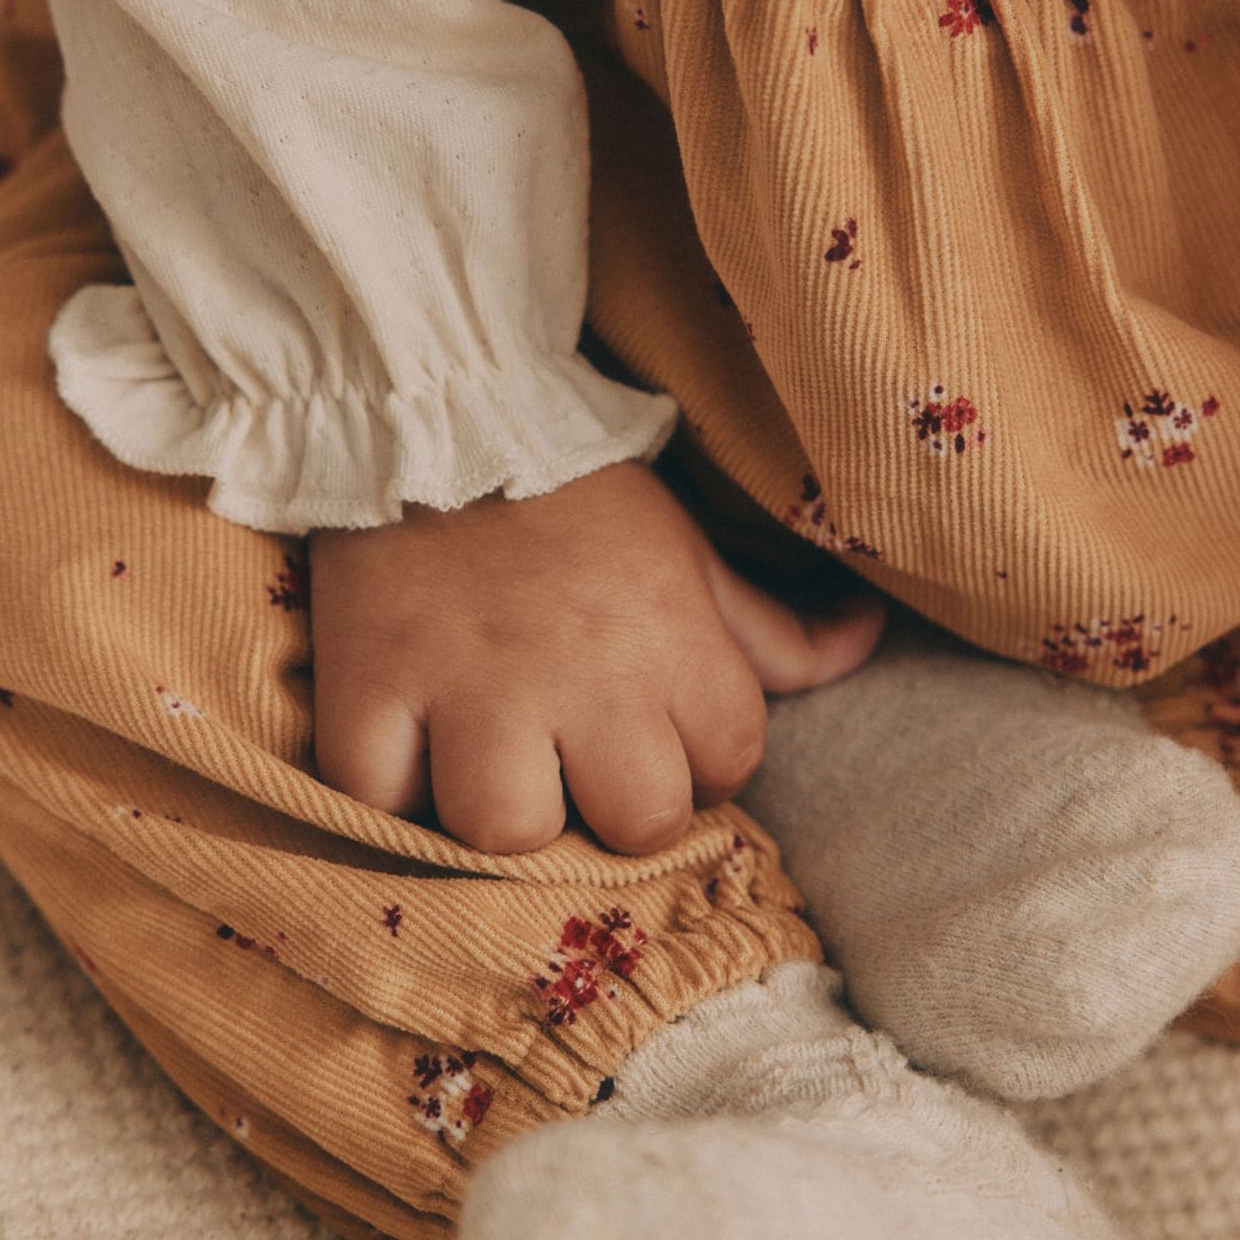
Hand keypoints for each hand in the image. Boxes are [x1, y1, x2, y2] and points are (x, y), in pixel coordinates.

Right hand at [306, 458, 887, 853]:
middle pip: (634, 822)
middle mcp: (583, 677)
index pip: (728, 769)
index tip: (650, 729)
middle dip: (611, 808)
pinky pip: (377, 799)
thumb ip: (782, 628)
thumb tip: (870, 636)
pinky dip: (385, 793)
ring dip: (498, 814)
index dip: (697, 762)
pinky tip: (403, 751)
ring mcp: (469, 688)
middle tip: (573, 762)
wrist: (439, 409)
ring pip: (505, 830)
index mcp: (674, 644)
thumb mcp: (694, 556)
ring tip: (485, 766)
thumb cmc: (580, 502)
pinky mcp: (369, 685)